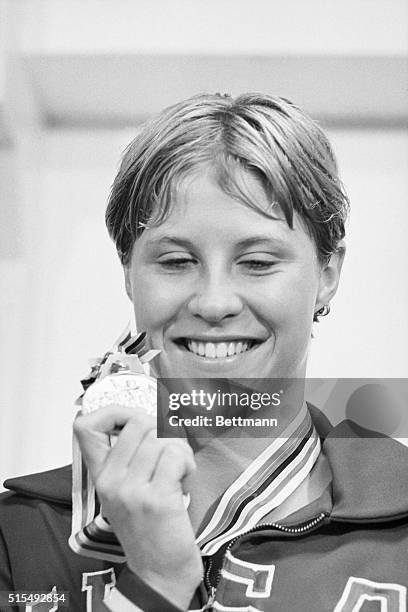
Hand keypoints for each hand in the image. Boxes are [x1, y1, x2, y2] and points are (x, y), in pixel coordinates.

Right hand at [74, 406, 202, 608]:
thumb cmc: (148, 527)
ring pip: (161, 437)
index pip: (85, 426)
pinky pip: (176, 455)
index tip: (135, 419)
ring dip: (179, 449)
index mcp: (100, 476)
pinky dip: (187, 463)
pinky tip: (184, 480)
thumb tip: (144, 418)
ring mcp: (131, 489)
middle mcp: (110, 480)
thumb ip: (126, 459)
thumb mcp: (123, 493)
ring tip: (178, 471)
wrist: (159, 573)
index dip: (113, 411)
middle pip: (139, 420)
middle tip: (170, 453)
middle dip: (163, 431)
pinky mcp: (156, 498)